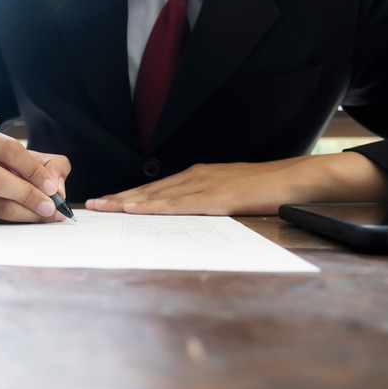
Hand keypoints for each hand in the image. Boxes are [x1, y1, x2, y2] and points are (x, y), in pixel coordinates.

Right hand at [0, 125, 71, 221]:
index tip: (52, 188)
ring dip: (25, 215)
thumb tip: (58, 189)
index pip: (9, 151)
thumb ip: (48, 164)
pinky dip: (11, 223)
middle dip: (29, 197)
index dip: (34, 171)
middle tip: (51, 208)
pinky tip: (25, 218)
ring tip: (44, 216)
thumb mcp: (21, 153)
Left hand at [85, 152, 387, 215]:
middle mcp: (195, 176)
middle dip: (119, 197)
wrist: (295, 179)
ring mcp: (204, 185)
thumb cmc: (264, 189)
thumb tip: (186, 212)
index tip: (107, 201)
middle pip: (150, 189)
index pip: (156, 187)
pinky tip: (136, 209)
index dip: (129, 194)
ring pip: (159, 194)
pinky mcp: (216, 197)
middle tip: (92, 203)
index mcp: (197, 176)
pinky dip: (154, 206)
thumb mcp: (228, 193)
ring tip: (104, 207)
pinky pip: (179, 204)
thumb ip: (205, 200)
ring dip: (128, 201)